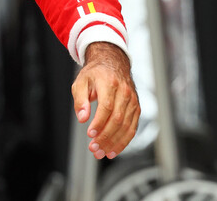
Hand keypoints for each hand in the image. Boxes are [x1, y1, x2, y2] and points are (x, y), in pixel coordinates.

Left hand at [71, 42, 139, 159]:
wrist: (113, 63)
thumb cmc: (95, 74)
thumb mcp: (81, 82)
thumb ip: (80, 100)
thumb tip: (82, 118)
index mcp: (110, 83)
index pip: (107, 106)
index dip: (99, 122)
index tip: (90, 134)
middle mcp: (124, 92)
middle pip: (117, 119)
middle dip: (105, 137)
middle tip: (94, 149)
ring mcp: (132, 101)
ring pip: (126, 126)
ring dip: (114, 143)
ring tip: (101, 153)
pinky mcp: (136, 108)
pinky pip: (132, 128)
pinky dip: (123, 141)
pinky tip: (113, 150)